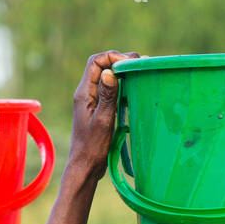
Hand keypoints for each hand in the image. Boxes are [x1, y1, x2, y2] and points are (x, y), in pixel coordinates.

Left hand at [66, 51, 141, 182]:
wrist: (85, 167)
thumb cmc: (93, 148)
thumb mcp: (103, 121)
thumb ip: (107, 96)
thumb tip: (109, 72)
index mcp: (84, 93)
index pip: (96, 62)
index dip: (113, 57)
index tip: (131, 63)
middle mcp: (87, 93)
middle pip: (102, 66)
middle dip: (120, 62)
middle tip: (140, 66)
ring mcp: (92, 101)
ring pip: (107, 78)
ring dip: (123, 74)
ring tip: (140, 74)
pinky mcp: (98, 109)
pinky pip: (110, 91)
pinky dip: (122, 87)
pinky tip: (134, 91)